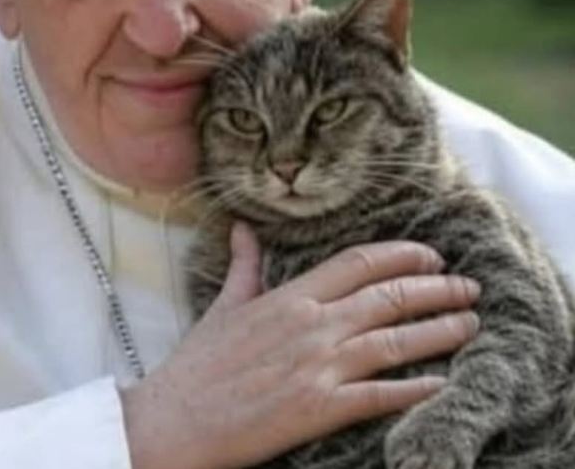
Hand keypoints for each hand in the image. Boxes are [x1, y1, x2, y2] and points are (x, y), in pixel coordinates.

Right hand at [120, 223, 479, 468]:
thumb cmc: (199, 363)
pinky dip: (415, 389)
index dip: (401, 255)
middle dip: (436, 289)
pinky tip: (442, 384)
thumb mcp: (225, 305)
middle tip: (468, 288)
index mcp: (290, 297)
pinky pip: (380, 395)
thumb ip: (244, 265)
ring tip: (469, 325)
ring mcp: (318, 367)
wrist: (176, 417)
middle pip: (388, 297)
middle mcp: (312, 326)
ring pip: (395, 342)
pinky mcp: (319, 409)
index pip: (358, 262)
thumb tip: (242, 228)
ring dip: (439, 332)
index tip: (430, 256)